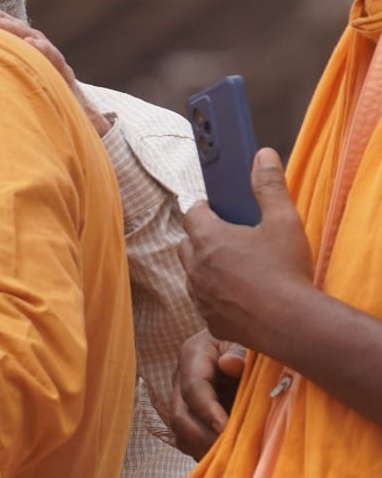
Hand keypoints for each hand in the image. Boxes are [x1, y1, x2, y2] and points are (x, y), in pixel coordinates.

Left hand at [0, 4, 109, 137]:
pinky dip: (41, 49)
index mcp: (7, 35)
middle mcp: (24, 36)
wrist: (60, 102)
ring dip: (0, 28)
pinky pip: (50, 55)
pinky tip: (31, 45)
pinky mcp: (58, 66)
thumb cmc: (18, 85)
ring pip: (21, 32)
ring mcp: (42, 49)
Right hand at [161, 328, 247, 457]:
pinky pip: (189, 439)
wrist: (244, 345)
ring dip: (203, 449)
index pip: (193, 389)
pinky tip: (227, 459)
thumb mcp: (247, 340)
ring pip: (181, 432)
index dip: (208, 412)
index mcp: (192, 357)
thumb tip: (229, 364)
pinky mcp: (191, 415)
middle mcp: (180, 380)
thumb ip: (241, 353)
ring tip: (229, 460)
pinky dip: (205, 451)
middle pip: (180, 416)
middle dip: (203, 438)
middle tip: (231, 452)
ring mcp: (182, 399)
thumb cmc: (248, 341)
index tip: (227, 431)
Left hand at [181, 150, 314, 356]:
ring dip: (207, 266)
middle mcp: (194, 266)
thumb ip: (269, 186)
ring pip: (193, 273)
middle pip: (187, 242)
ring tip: (235, 265)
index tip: (215, 206)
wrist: (290, 322)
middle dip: (202, 236)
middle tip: (228, 236)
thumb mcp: (283, 221)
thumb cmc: (284, 270)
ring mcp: (198, 295)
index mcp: (207, 238)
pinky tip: (239, 295)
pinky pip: (205, 301)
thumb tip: (262, 155)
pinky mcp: (208, 319)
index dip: (203, 207)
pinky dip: (216, 295)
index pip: (192, 212)